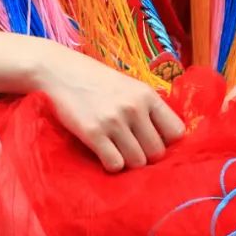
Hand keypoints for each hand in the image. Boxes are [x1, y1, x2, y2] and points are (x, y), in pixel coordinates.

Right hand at [0, 32, 184, 171]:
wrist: (60, 71)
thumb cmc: (96, 80)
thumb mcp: (128, 86)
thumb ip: (147, 108)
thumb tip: (167, 139)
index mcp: (147, 94)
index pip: (176, 131)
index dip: (168, 142)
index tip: (156, 143)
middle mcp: (134, 107)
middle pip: (157, 153)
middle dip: (147, 156)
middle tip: (133, 149)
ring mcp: (114, 121)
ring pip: (137, 162)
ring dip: (129, 162)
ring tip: (118, 150)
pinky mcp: (93, 133)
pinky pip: (115, 165)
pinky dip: (111, 165)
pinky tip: (104, 153)